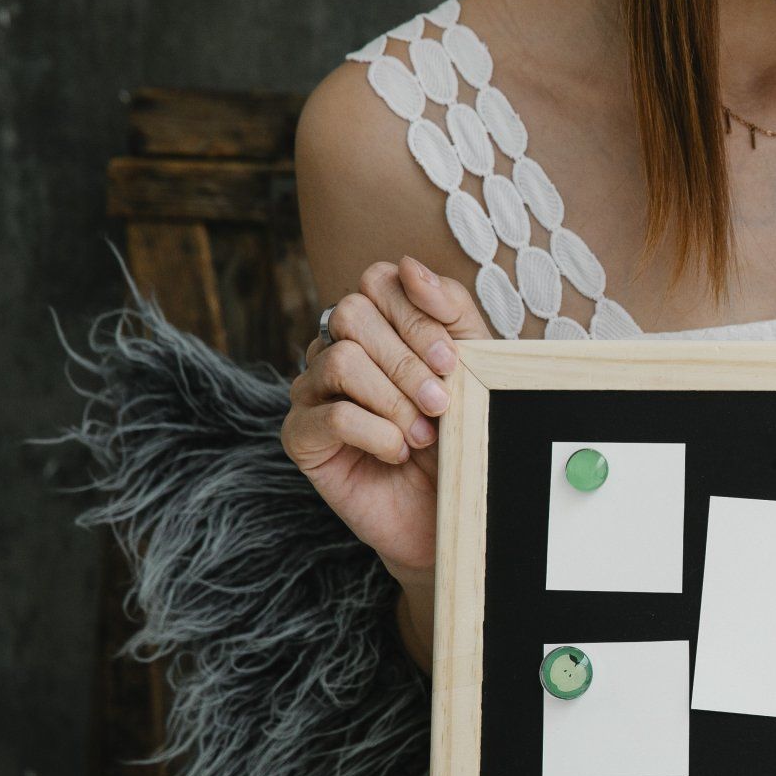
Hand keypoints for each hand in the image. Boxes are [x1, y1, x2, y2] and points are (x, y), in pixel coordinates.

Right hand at [280, 258, 488, 584]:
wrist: (453, 509)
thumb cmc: (462, 433)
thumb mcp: (475, 364)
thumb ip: (450, 311)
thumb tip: (409, 266)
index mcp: (377, 323)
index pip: (377, 281)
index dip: (416, 317)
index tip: (453, 362)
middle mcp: (336, 348)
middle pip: (351, 314)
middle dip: (407, 362)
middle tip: (442, 404)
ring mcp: (313, 391)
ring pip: (339, 359)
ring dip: (393, 400)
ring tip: (423, 435)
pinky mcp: (301, 437)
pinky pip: (327, 416)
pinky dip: (375, 433)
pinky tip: (397, 452)